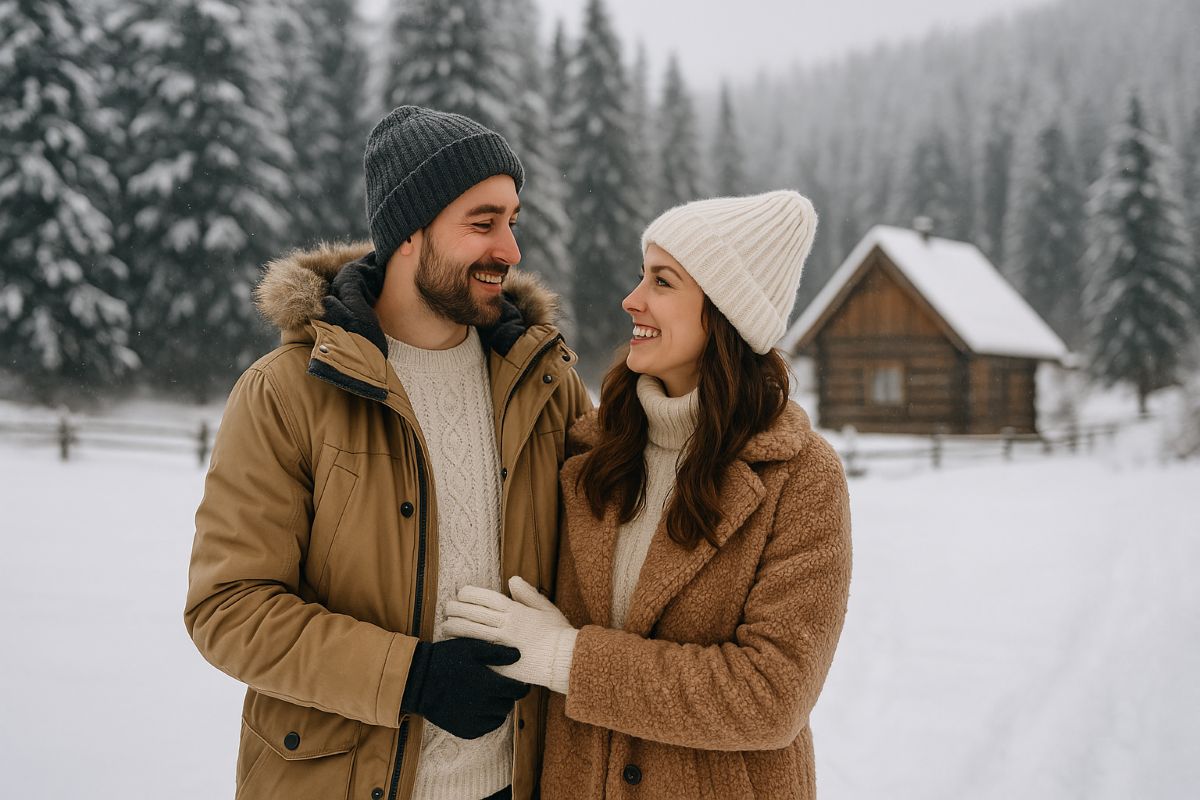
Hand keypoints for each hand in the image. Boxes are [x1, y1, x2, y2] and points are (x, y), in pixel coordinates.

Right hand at [399, 637, 529, 738]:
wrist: (417, 681)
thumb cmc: (444, 660)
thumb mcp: (471, 649)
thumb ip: (497, 653)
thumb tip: (518, 656)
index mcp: (489, 685)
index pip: (517, 692)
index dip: (522, 687)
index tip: (521, 684)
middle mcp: (484, 706)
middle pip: (508, 705)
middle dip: (507, 696)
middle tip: (500, 687)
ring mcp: (473, 720)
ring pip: (499, 718)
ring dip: (498, 708)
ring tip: (488, 697)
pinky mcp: (464, 730)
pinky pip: (485, 728)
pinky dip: (486, 720)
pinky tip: (479, 709)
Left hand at [444, 576, 578, 693]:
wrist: (564, 661)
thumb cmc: (558, 633)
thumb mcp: (546, 608)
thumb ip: (527, 594)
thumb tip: (512, 579)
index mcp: (516, 611)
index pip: (486, 598)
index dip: (471, 594)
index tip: (461, 593)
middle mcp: (505, 626)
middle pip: (474, 614)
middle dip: (458, 609)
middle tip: (448, 607)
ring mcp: (501, 645)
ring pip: (471, 632)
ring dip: (455, 627)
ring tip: (445, 625)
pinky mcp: (500, 663)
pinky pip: (478, 653)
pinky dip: (465, 647)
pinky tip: (456, 646)